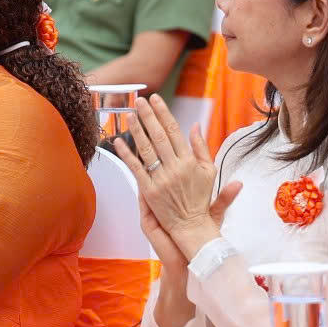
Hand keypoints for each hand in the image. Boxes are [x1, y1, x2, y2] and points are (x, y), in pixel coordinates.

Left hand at [122, 94, 237, 259]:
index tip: (156, 100)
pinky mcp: (149, 191)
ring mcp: (161, 179)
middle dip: (148, 116)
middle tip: (139, 100)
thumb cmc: (200, 199)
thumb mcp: (209, 172)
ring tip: (129, 114)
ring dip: (137, 129)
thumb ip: (202, 148)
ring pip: (146, 149)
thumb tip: (196, 125)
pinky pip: (136, 168)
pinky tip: (118, 141)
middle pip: (158, 136)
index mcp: (190, 161)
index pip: (174, 131)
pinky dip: (126, 154)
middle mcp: (175, 168)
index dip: (164, 113)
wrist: (191, 226)